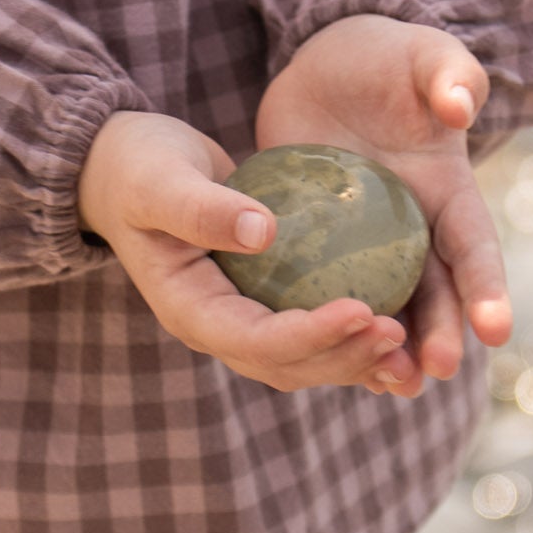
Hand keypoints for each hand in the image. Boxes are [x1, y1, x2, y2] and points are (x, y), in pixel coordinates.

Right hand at [77, 110, 411, 392]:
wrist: (126, 170)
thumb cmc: (139, 168)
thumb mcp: (160, 181)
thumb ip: (202, 208)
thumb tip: (263, 231)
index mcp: (188, 309)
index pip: (255, 339)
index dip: (310, 334)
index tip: (361, 309)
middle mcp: (217, 326)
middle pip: (286, 364)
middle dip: (343, 355)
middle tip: (397, 332)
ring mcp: (240, 318)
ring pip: (304, 359)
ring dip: (354, 357)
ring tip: (406, 340)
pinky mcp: (263, 301)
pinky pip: (311, 331)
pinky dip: (351, 337)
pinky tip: (399, 326)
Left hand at [254, 15, 512, 394]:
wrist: (329, 66)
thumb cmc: (389, 57)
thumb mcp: (423, 56)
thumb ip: (450, 75)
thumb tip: (461, 107)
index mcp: (449, 194)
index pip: (475, 248)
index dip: (487, 288)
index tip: (496, 329)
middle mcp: (416, 230)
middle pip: (436, 294)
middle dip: (442, 335)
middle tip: (436, 372)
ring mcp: (367, 244)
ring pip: (387, 308)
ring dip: (393, 349)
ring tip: (393, 388)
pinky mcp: (320, 248)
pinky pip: (327, 294)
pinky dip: (334, 329)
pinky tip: (327, 365)